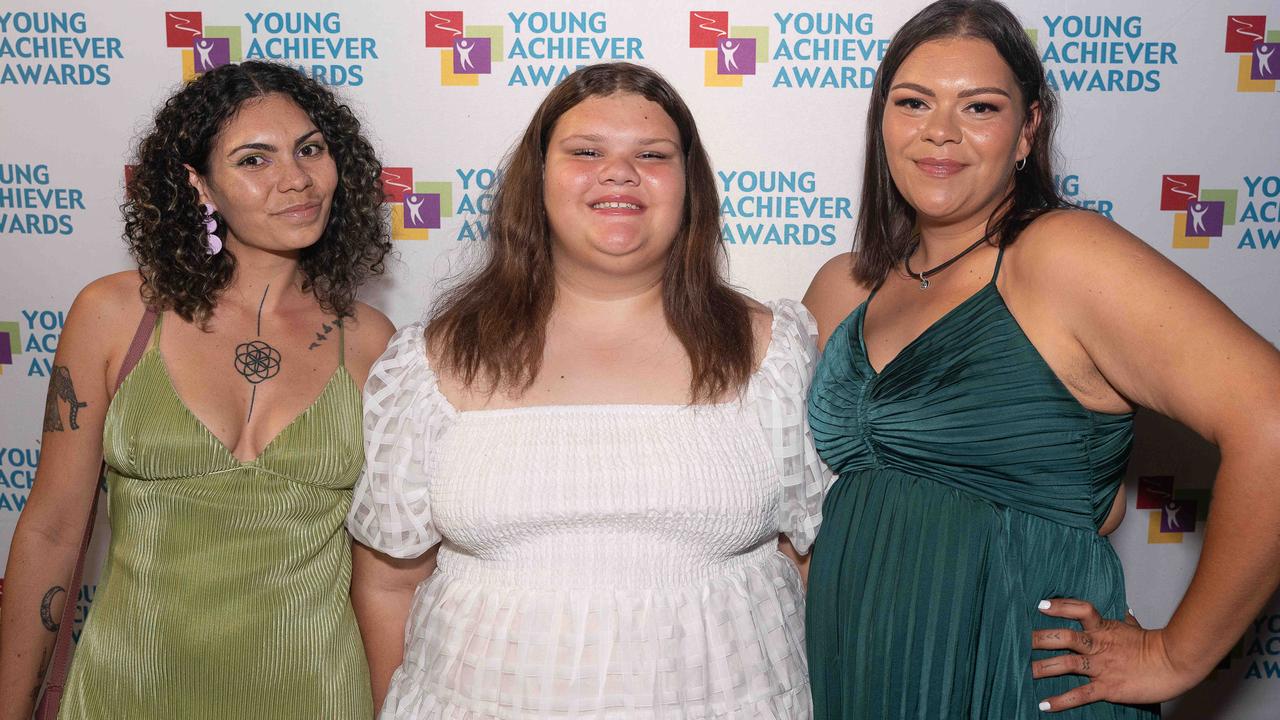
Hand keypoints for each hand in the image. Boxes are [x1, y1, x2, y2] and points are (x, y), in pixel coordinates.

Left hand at [1030, 598, 1201, 711]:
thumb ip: (1126, 621)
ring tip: (1024, 672)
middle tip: (1019, 639)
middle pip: (1065, 637)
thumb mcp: (1137, 629)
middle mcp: (1099, 645)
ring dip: (1044, 668)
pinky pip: (1081, 694)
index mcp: (1105, 628)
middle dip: (1040, 638)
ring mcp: (1102, 666)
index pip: (1080, 610)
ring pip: (1067, 664)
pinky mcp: (1108, 687)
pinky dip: (1061, 700)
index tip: (1040, 606)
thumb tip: (1124, 611)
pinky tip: (1045, 705)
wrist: (1175, 663)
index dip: (1060, 606)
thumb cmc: (1158, 646)